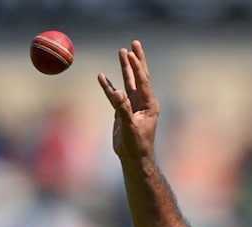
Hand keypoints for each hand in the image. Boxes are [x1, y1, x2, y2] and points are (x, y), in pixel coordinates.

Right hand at [98, 40, 158, 160]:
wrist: (133, 157)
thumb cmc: (136, 144)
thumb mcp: (130, 127)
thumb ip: (123, 109)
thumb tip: (117, 93)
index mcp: (149, 104)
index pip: (143, 81)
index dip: (137, 66)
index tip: (131, 52)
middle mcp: (143, 102)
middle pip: (139, 76)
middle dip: (136, 60)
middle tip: (134, 44)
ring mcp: (133, 105)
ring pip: (128, 82)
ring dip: (124, 68)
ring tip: (122, 52)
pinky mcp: (123, 111)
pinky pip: (115, 95)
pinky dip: (108, 85)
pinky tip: (102, 76)